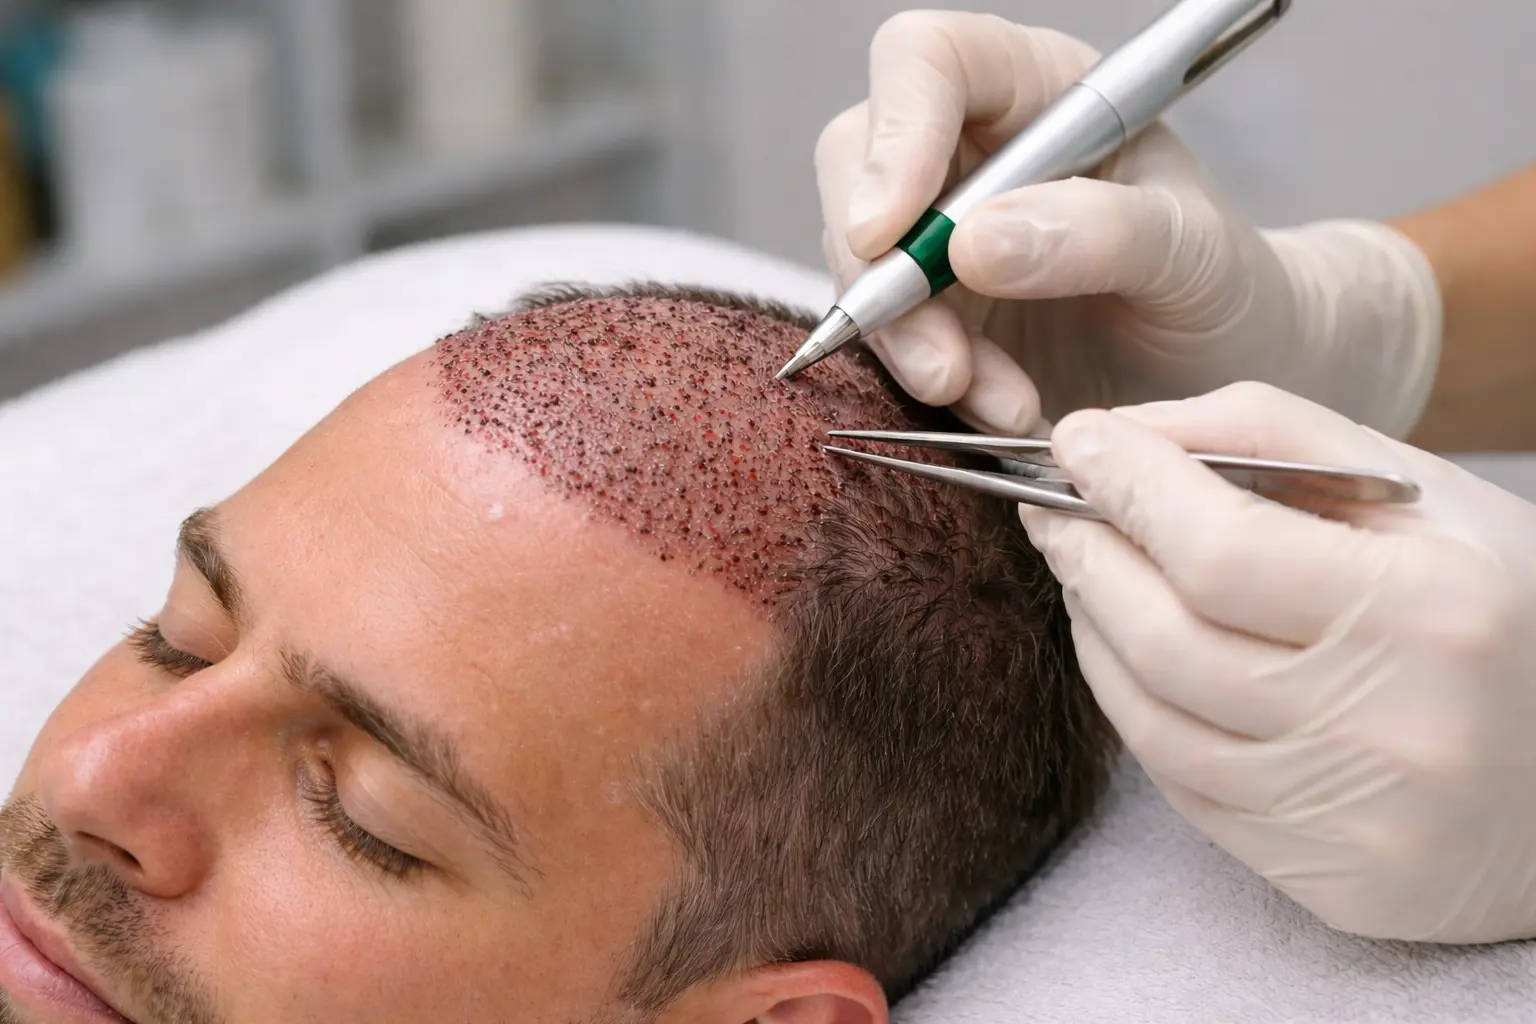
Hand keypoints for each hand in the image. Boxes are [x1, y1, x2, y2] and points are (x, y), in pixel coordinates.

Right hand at [816, 12, 1439, 438]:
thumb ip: (1101, 232)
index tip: (890, 230)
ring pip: (861, 268)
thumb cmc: (1226, 288)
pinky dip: (929, 384)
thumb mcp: (1193, 252)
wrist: (1228, 375)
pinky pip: (887, 342)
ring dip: (911, 345)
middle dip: (881, 269)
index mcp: (1038, 92)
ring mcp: (939, 238)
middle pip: (855, 164)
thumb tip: (972, 244)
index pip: (929, 63)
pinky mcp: (930, 315)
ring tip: (997, 400)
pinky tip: (998, 408)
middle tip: (937, 353)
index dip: (895, 133)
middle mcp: (972, 154)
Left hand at [1021, 381, 1535, 942]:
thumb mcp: (1420, 495)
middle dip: (1088, 556)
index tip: (1077, 441)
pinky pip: (1183, 787)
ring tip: (1081, 570)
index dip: (1129, 489)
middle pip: (1168, 639)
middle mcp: (1393, 729)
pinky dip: (1134, 707)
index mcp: (1431, 613)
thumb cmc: (1503, 609)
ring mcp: (1357, 820)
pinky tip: (1125, 654)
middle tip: (1053, 507)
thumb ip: (1272, 436)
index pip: (1221, 551)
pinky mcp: (1329, 882)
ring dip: (1093, 632)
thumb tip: (1124, 432)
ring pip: (1157, 720)